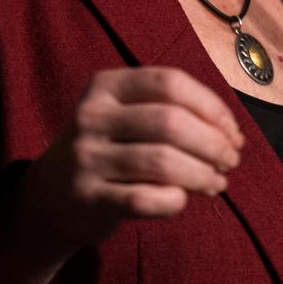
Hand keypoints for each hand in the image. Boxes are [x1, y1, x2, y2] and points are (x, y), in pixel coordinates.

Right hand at [25, 66, 244, 248]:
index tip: (233, 131)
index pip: (170, 83)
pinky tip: (183, 199)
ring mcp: (86, 157)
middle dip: (213, 143)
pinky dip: (175, 201)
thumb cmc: (107, 149)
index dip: (211, 106)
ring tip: (217, 182)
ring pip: (162, 162)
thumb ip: (170, 111)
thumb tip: (230, 132)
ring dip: (202, 174)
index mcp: (106, 85)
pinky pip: (145, 199)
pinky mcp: (87, 198)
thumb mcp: (124, 114)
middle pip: (170, 122)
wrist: (49, 197)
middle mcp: (91, 116)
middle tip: (231, 160)